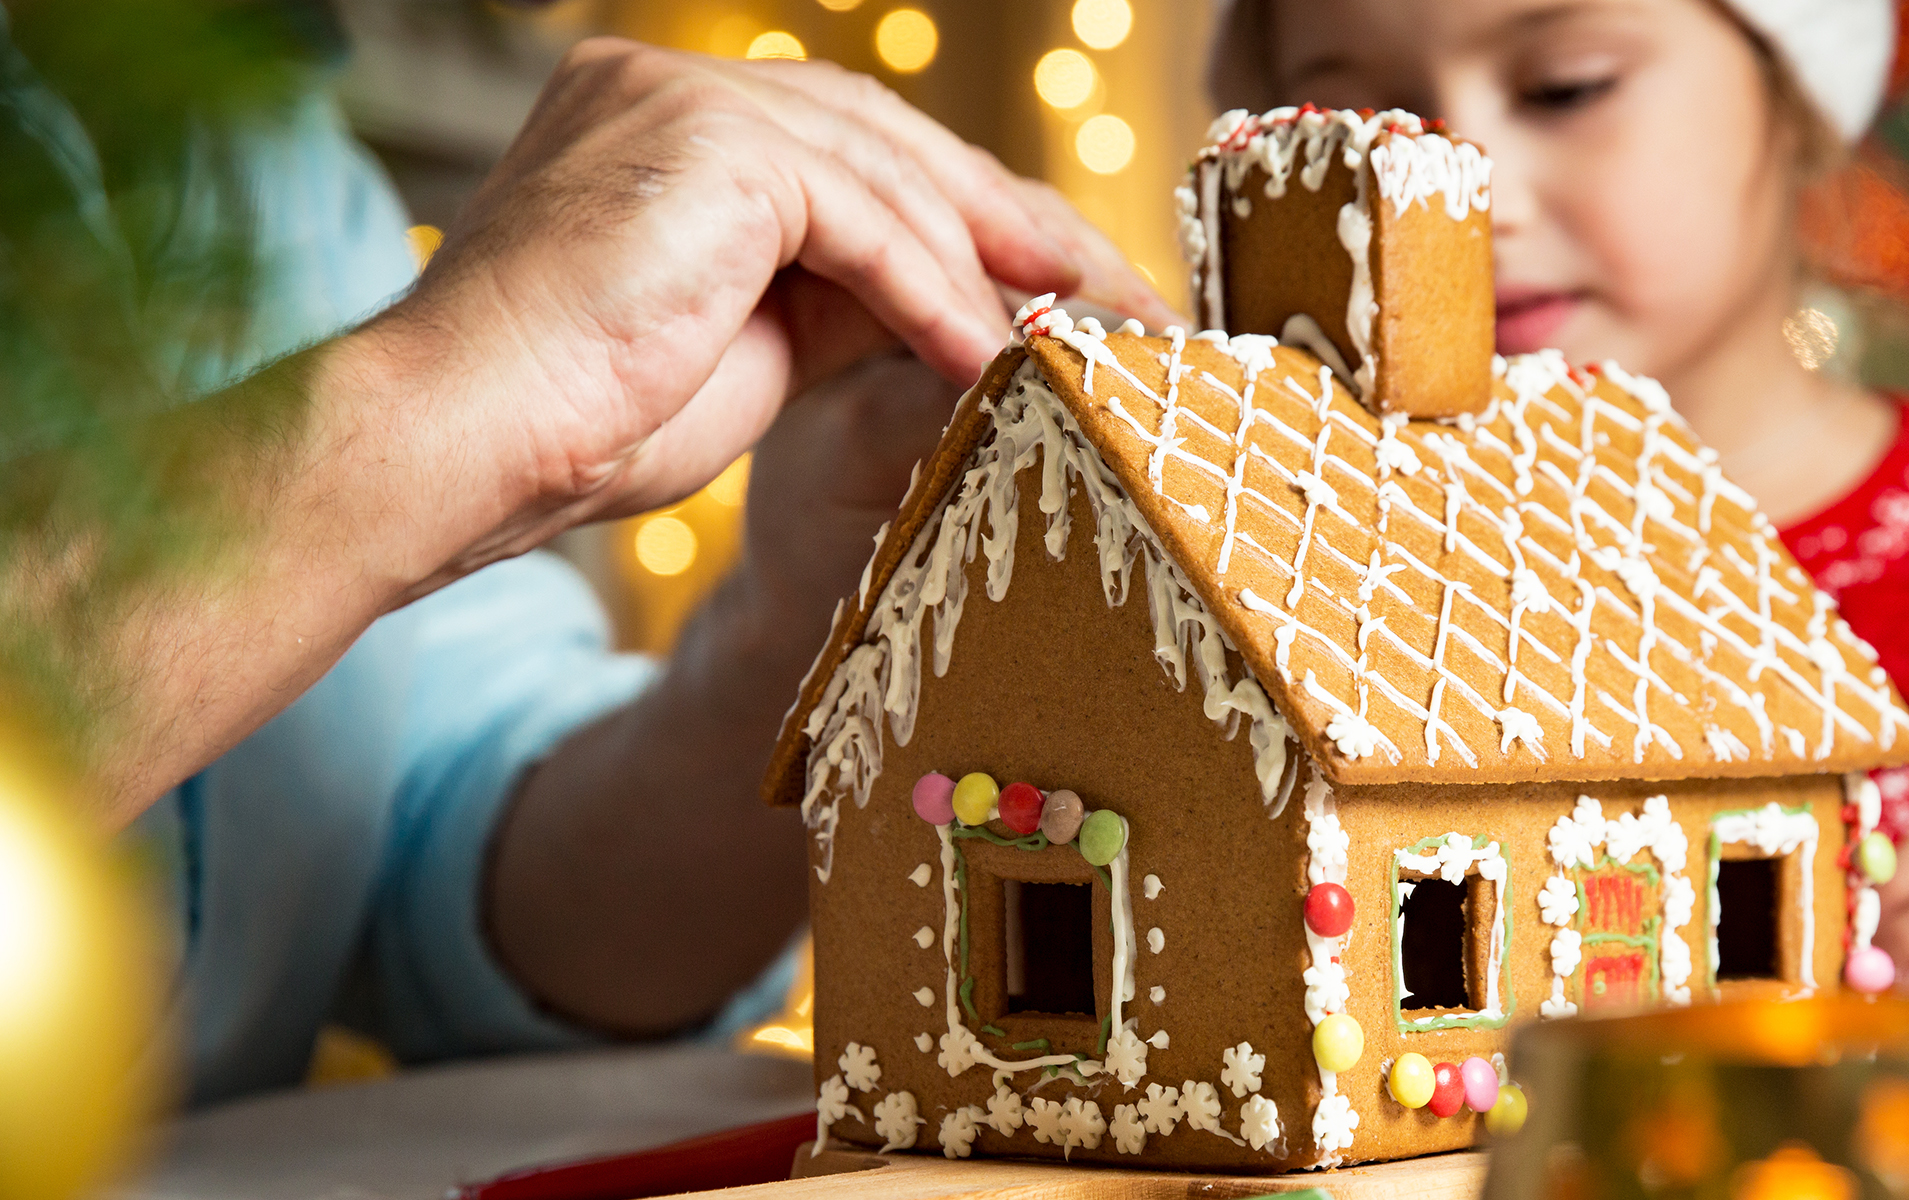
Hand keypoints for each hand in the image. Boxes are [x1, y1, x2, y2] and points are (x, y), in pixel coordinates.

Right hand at [366, 39, 1173, 592]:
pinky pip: (864, 220)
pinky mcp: (708, 138)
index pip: (866, 160)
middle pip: (897, 152)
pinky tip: (985, 357)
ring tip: (1078, 345)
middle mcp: (675, 84)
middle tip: (1127, 308)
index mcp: (675, 120)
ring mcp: (684, 96)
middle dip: (1023, 234)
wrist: (458, 447)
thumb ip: (848, 295)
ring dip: (994, 272)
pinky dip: (933, 293)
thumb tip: (970, 303)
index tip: (1077, 298)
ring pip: (892, 179)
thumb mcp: (753, 343)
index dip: (982, 228)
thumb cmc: (582, 420)